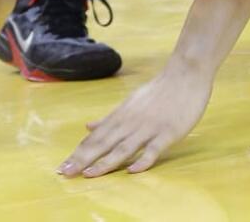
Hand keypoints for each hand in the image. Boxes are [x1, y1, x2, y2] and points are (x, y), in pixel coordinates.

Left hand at [59, 64, 212, 177]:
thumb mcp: (130, 102)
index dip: (79, 153)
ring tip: (89, 175)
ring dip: (105, 162)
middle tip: (66, 174)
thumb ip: (110, 118)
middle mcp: (131, 122)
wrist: (186, 74)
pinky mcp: (168, 132)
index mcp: (121, 115)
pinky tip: (131, 170)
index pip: (96, 137)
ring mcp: (149, 127)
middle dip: (83, 160)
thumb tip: (88, 127)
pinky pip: (153, 148)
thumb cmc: (159, 90)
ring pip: (124, 147)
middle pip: (104, 143)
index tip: (62, 168)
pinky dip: (142, 159)